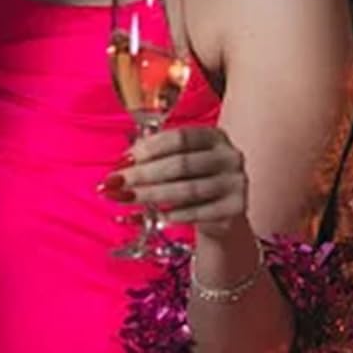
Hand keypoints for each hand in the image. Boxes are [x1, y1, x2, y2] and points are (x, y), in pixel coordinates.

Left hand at [99, 125, 249, 242]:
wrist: (222, 213)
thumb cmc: (194, 180)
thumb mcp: (180, 161)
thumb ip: (156, 155)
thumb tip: (124, 161)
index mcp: (214, 136)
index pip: (180, 137)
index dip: (150, 147)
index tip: (125, 159)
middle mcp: (229, 156)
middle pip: (181, 164)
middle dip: (144, 173)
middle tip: (116, 182)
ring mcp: (236, 182)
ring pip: (188, 189)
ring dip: (152, 194)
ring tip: (127, 198)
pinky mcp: (235, 208)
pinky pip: (198, 212)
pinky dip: (174, 214)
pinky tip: (157, 215)